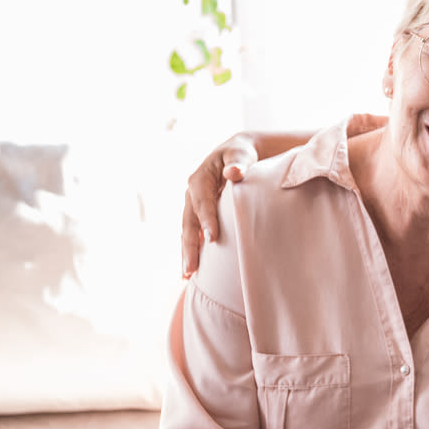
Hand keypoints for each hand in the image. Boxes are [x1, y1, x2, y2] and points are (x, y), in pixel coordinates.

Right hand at [181, 132, 257, 275]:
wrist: (235, 153)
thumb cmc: (241, 154)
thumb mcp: (241, 154)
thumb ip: (239, 163)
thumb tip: (234, 172)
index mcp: (200, 179)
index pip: (203, 202)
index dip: (207, 220)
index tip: (212, 238)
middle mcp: (191, 193)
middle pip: (189, 222)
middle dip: (190, 245)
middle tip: (192, 268)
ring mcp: (192, 205)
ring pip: (187, 231)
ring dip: (187, 252)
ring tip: (187, 274)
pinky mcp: (197, 214)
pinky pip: (192, 233)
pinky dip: (191, 249)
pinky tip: (191, 269)